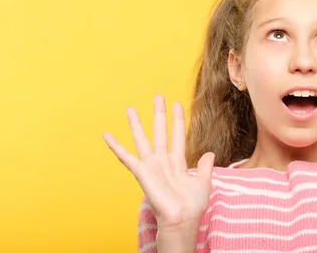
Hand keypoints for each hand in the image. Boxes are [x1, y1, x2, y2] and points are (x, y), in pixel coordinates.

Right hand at [103, 94, 214, 229]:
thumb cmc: (193, 206)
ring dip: (136, 124)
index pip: (178, 135)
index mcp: (177, 162)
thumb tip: (210, 154)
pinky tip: (107, 135)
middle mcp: (162, 161)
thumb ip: (205, 167)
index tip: (177, 103)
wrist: (183, 220)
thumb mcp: (204, 182)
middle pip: (160, 131)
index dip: (177, 119)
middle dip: (159, 114)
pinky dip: (116, 147)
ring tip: (130, 108)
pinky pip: (126, 158)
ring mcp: (151, 166)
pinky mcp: (142, 173)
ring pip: (142, 140)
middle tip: (158, 96)